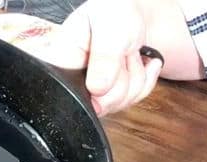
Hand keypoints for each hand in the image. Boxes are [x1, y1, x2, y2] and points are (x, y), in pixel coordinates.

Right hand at [38, 0, 203, 115]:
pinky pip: (132, 102)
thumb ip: (104, 57)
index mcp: (61, 59)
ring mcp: (91, 91)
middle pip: (99, 104)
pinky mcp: (108, 96)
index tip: (113, 64)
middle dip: (122, 78)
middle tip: (122, 52)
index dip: (97, 87)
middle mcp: (73, 79)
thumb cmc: (115, 12)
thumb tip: (97, 89)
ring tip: (128, 53)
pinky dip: (144, 81)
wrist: (133, 14)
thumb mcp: (109, 26)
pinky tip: (141, 63)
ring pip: (118, 104)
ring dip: (135, 77)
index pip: (70, 94)